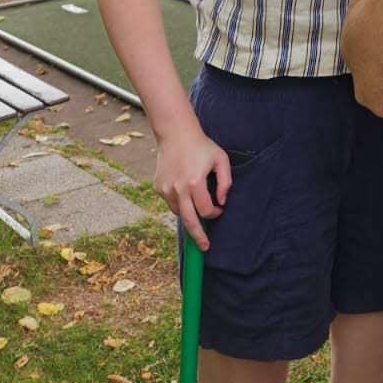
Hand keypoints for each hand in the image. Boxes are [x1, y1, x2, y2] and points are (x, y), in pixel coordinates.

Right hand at [152, 123, 230, 250]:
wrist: (176, 134)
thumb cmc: (202, 146)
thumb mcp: (221, 159)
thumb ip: (225, 182)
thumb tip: (222, 202)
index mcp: (195, 183)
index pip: (206, 211)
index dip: (215, 213)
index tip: (219, 210)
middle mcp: (178, 189)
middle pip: (189, 222)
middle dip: (198, 237)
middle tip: (205, 248)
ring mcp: (165, 189)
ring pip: (179, 212)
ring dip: (189, 213)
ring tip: (195, 201)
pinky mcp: (157, 187)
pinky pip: (170, 202)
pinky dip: (179, 201)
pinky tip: (183, 186)